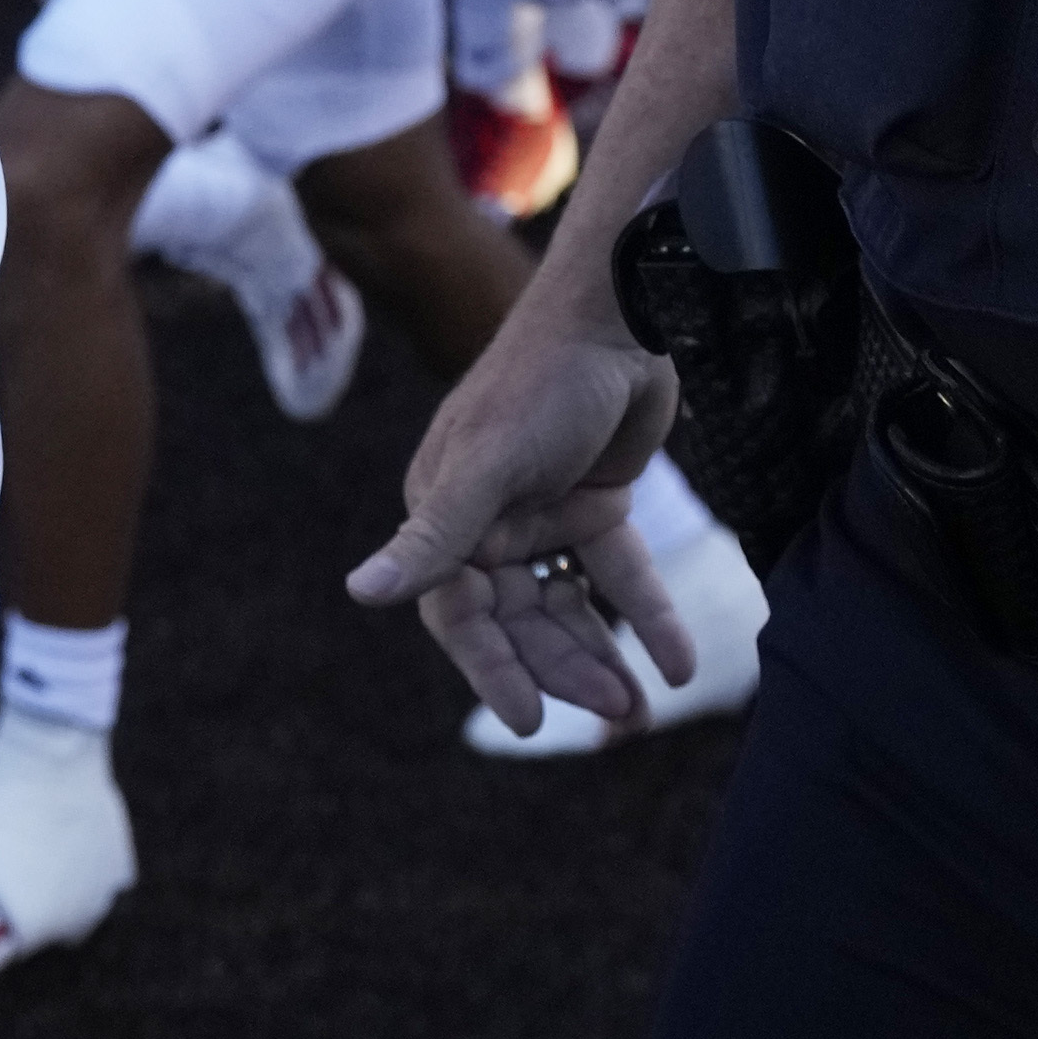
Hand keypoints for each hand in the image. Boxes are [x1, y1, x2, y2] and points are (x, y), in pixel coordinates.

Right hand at [346, 309, 694, 737]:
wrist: (621, 317)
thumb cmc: (541, 383)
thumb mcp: (487, 467)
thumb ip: (433, 538)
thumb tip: (360, 593)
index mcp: (444, 514)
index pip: (460, 612)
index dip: (493, 669)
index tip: (533, 722)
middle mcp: (486, 522)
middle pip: (520, 618)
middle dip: (564, 666)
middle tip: (614, 712)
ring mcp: (540, 514)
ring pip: (568, 604)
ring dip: (603, 652)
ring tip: (643, 706)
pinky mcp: (594, 502)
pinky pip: (617, 573)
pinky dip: (646, 616)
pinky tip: (677, 663)